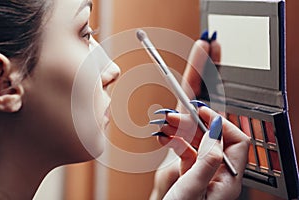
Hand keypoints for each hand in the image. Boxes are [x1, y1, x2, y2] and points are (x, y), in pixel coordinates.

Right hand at [150, 31, 249, 199]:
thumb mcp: (192, 192)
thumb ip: (207, 159)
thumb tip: (218, 126)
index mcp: (226, 174)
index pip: (234, 135)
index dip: (218, 118)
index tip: (199, 108)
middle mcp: (216, 164)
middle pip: (215, 119)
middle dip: (208, 85)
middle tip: (206, 49)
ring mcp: (200, 162)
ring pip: (195, 128)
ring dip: (179, 118)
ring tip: (163, 116)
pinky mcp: (186, 164)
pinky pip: (182, 141)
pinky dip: (171, 134)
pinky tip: (161, 133)